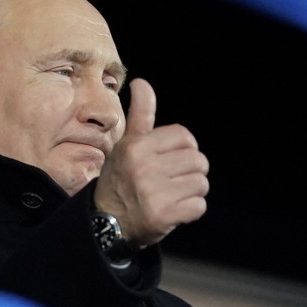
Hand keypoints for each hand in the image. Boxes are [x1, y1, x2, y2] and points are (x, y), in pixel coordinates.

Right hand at [93, 78, 208, 247]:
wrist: (105, 224)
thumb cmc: (121, 180)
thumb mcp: (126, 146)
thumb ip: (140, 116)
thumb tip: (141, 82)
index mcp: (136, 147)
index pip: (185, 137)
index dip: (184, 149)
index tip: (171, 161)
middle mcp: (144, 167)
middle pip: (198, 161)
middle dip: (191, 172)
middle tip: (173, 181)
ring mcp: (154, 193)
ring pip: (201, 183)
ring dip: (192, 192)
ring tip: (173, 195)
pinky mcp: (163, 215)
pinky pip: (199, 206)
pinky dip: (191, 210)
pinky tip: (175, 210)